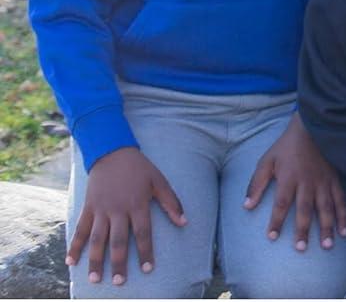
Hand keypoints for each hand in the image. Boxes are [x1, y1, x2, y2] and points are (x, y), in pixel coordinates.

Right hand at [67, 146, 186, 286]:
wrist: (112, 151)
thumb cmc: (139, 168)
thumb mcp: (159, 181)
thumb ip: (172, 202)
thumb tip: (185, 222)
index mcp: (137, 204)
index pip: (143, 233)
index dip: (146, 252)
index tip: (148, 269)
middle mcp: (118, 209)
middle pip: (118, 241)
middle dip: (119, 263)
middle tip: (119, 282)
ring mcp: (101, 210)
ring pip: (97, 239)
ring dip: (95, 260)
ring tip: (95, 278)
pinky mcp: (88, 208)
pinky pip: (80, 229)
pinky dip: (75, 245)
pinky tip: (71, 261)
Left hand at [243, 112, 345, 250]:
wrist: (313, 127)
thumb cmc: (287, 146)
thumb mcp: (267, 160)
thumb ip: (256, 183)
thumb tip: (246, 206)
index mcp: (289, 177)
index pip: (281, 203)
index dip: (276, 221)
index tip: (272, 237)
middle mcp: (308, 182)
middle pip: (305, 209)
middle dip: (303, 229)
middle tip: (301, 248)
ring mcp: (324, 181)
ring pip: (326, 207)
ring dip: (327, 227)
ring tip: (326, 246)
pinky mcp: (335, 179)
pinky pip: (341, 200)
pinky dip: (344, 216)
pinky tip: (344, 231)